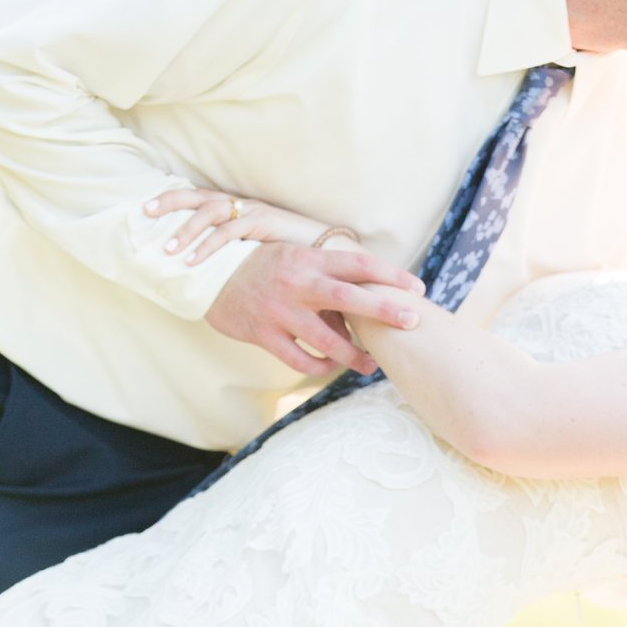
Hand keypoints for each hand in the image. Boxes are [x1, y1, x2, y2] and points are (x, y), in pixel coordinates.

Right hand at [147, 188, 422, 378]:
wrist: (210, 277)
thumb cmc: (265, 268)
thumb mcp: (296, 258)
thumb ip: (328, 276)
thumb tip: (369, 299)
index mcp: (308, 259)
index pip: (357, 264)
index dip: (389, 274)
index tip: (416, 287)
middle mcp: (297, 283)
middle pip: (349, 298)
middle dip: (384, 310)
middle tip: (413, 321)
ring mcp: (279, 310)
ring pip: (327, 339)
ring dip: (354, 355)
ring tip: (371, 365)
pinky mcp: (263, 334)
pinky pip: (300, 359)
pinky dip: (320, 366)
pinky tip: (331, 367)